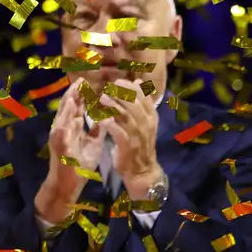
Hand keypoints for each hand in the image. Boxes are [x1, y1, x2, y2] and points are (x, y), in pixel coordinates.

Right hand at [34, 79, 105, 222]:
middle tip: (81, 79)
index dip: (81, 95)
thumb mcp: (92, 144)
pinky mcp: (59, 146)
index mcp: (71, 128)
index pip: (76, 108)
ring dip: (68, 101)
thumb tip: (104, 116)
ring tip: (74, 88)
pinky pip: (61, 129)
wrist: (68, 186)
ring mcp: (59, 137)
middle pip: (68, 108)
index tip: (88, 82)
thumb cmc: (79, 166)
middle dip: (74, 93)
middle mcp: (63, 129)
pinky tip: (69, 109)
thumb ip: (96, 130)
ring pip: (62, 115)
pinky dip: (65, 118)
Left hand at [97, 78, 163, 197]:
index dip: (130, 87)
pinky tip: (101, 118)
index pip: (143, 97)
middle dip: (121, 93)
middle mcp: (146, 124)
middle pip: (134, 104)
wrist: (141, 170)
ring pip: (126, 116)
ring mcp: (137, 135)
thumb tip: (137, 81)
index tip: (118, 81)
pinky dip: (110, 124)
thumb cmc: (139, 143)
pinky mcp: (127, 145)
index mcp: (150, 117)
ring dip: (113, 106)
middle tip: (108, 87)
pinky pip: (118, 132)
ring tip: (102, 98)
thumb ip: (140, 103)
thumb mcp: (143, 122)